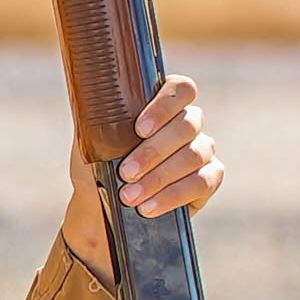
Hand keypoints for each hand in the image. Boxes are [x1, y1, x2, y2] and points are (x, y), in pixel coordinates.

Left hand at [62, 75, 223, 279]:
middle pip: (187, 124)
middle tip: (125, 172)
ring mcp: (202, 150)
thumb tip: (94, 107)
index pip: (180, 89)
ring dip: (159, 177)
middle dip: (153, 151)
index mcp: (162, 105)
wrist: (100, 211)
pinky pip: (202, 183)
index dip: (164, 106)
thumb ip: (99, 121)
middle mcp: (188, 123)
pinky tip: (149, 207)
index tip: (139, 129)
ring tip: (130, 196)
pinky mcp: (209, 179)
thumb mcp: (91, 143)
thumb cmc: (96, 170)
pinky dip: (172, 196)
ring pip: (193, 155)